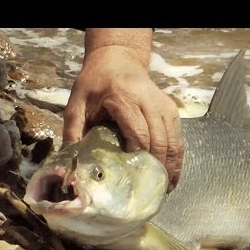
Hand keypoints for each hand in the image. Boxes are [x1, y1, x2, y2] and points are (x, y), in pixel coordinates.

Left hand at [63, 45, 183, 190]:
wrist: (119, 58)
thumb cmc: (96, 82)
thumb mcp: (77, 102)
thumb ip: (73, 131)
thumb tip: (71, 163)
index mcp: (124, 98)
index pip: (139, 133)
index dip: (139, 156)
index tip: (132, 175)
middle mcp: (149, 101)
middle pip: (160, 141)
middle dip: (157, 167)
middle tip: (150, 190)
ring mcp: (164, 106)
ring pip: (173, 142)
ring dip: (171, 167)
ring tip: (163, 188)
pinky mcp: (172, 110)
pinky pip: (178, 138)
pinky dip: (177, 158)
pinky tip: (172, 175)